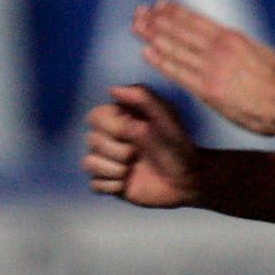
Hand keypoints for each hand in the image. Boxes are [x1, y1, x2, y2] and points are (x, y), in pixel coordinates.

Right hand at [83, 85, 199, 207]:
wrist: (186, 179)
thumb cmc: (177, 145)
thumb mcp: (165, 115)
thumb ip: (142, 97)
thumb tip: (112, 89)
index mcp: (118, 120)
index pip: (94, 117)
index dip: (112, 127)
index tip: (135, 131)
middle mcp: (108, 139)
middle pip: (91, 140)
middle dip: (118, 150)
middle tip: (137, 154)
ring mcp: (107, 162)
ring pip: (88, 163)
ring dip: (114, 169)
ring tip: (132, 170)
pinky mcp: (108, 183)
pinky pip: (94, 184)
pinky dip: (112, 185)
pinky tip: (128, 183)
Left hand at [133, 0, 274, 135]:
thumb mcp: (260, 52)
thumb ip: (239, 45)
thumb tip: (228, 40)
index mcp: (232, 38)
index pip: (196, 20)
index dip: (175, 12)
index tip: (160, 5)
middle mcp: (218, 49)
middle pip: (180, 30)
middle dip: (157, 20)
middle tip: (139, 13)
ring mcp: (210, 69)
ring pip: (175, 48)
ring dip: (153, 36)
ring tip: (137, 27)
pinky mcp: (206, 89)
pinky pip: (177, 73)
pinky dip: (161, 61)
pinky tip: (147, 52)